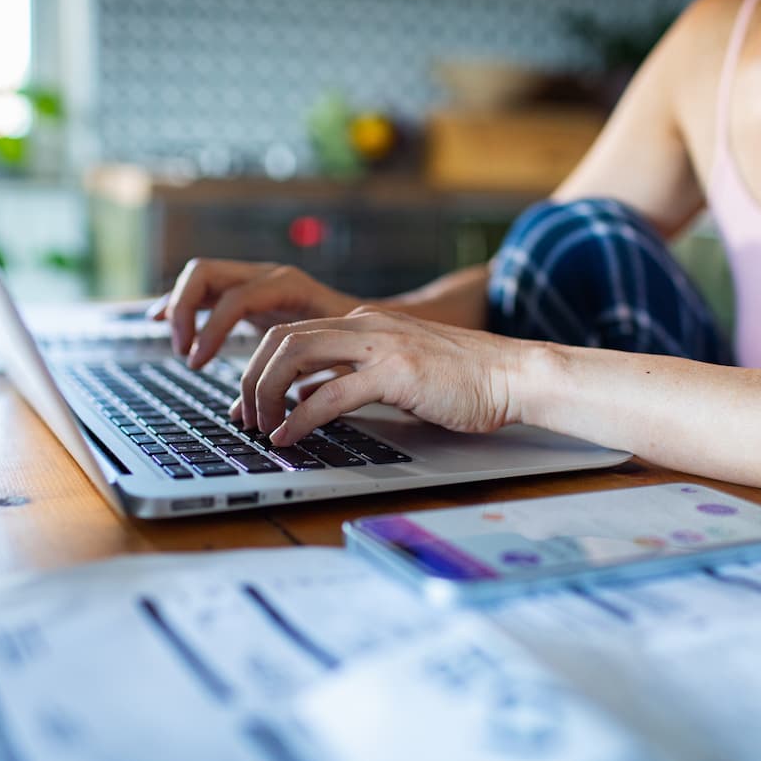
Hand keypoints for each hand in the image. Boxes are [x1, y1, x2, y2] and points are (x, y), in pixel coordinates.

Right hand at [147, 258, 360, 367]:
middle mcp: (267, 275)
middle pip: (206, 273)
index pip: (236, 299)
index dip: (212, 330)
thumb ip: (293, 383)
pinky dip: (182, 303)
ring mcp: (255, 279)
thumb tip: (253, 416)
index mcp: (288, 285)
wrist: (378, 320)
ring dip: (179, 306)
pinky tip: (159, 318)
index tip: (198, 363)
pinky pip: (206, 289)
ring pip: (201, 277)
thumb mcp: (334, 358)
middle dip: (185, 310)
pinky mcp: (248, 291)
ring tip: (174, 342)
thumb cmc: (359, 341)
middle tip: (183, 351)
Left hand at [231, 307, 526, 443]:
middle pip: (280, 340)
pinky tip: (290, 436)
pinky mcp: (396, 372)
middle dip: (251, 380)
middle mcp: (365, 326)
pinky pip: (330, 393)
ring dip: (266, 395)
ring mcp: (380, 345)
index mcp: (364, 323)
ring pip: (294, 357)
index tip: (248, 404)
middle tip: (246, 419)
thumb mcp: (397, 371)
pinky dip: (300, 417)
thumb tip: (311, 400)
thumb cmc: (464, 380)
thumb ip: (355, 377)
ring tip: (262, 428)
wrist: (514, 375)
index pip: (290, 334)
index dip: (257, 369)